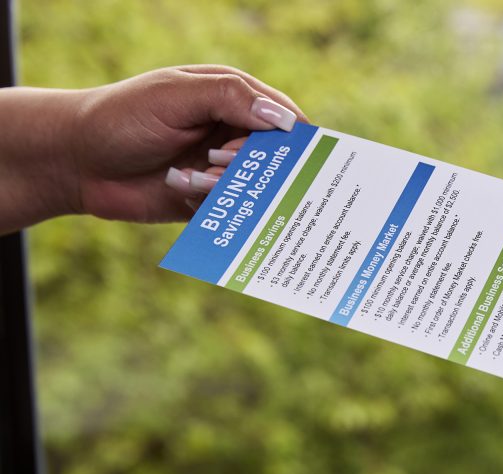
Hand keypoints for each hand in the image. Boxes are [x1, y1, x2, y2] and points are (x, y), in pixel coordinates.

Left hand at [0, 65, 304, 232]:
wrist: (74, 161)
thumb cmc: (122, 118)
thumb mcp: (175, 97)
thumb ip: (229, 98)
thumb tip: (283, 118)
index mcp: (231, 98)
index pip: (283, 117)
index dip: (291, 138)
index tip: (287, 155)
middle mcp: (232, 133)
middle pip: (277, 158)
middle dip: (260, 167)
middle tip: (223, 164)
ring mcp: (221, 168)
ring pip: (257, 188)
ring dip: (232, 188)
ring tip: (196, 180)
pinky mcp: (208, 200)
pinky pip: (234, 211)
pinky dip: (218, 208)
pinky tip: (186, 194)